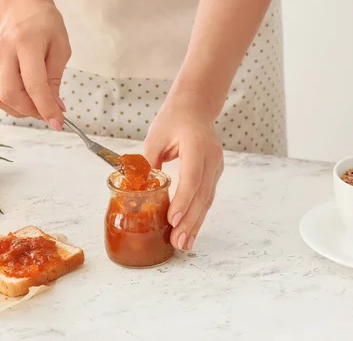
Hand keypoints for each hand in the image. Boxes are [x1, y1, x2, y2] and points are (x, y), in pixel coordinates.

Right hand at [0, 2, 70, 130]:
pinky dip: (10, 103)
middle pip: (9, 94)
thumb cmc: (46, 23)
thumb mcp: (61, 47)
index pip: (33, 84)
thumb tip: (55, 108)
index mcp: (26, 43)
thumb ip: (55, 79)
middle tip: (48, 113)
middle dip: (31, 111)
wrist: (21, 5)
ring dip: (19, 110)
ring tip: (37, 105)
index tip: (58, 123)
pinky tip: (25, 98)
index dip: (46, 108)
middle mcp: (4, 52)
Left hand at [144, 91, 223, 249]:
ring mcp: (216, 166)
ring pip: (207, 199)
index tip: (173, 219)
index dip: (183, 200)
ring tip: (184, 244)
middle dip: (190, 221)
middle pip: (202, 194)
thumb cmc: (173, 119)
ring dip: (195, 223)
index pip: (192, 177)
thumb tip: (136, 189)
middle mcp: (211, 157)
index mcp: (196, 145)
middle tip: (178, 241)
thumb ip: (148, 163)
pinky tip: (190, 231)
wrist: (195, 107)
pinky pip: (206, 197)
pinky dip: (198, 215)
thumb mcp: (155, 137)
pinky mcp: (214, 173)